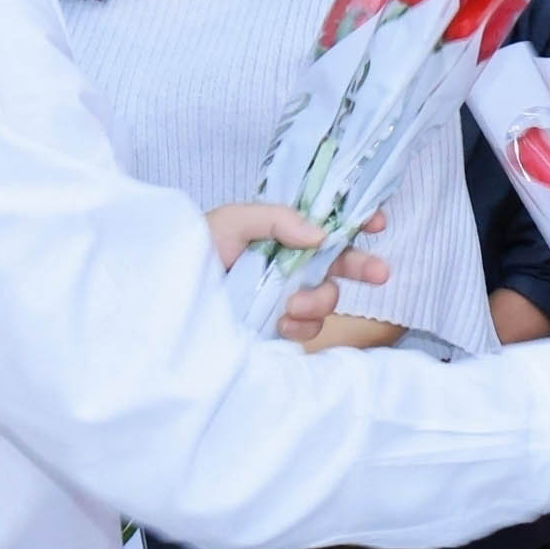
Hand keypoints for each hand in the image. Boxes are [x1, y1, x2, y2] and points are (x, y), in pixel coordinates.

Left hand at [207, 204, 393, 346]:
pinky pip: (307, 328)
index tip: (376, 224)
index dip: (356, 222)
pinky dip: (300, 326)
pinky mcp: (277, 326)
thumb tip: (321, 236)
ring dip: (317, 302)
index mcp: (280, 233)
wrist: (169, 297)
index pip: (326, 224)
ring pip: (326, 299)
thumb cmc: (195, 249)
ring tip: (290, 306)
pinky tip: (280, 323)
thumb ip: (277, 220)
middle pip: (338, 263)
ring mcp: (284, 297)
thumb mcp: (232, 221)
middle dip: (364, 266)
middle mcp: (288, 264)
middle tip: (380, 273)